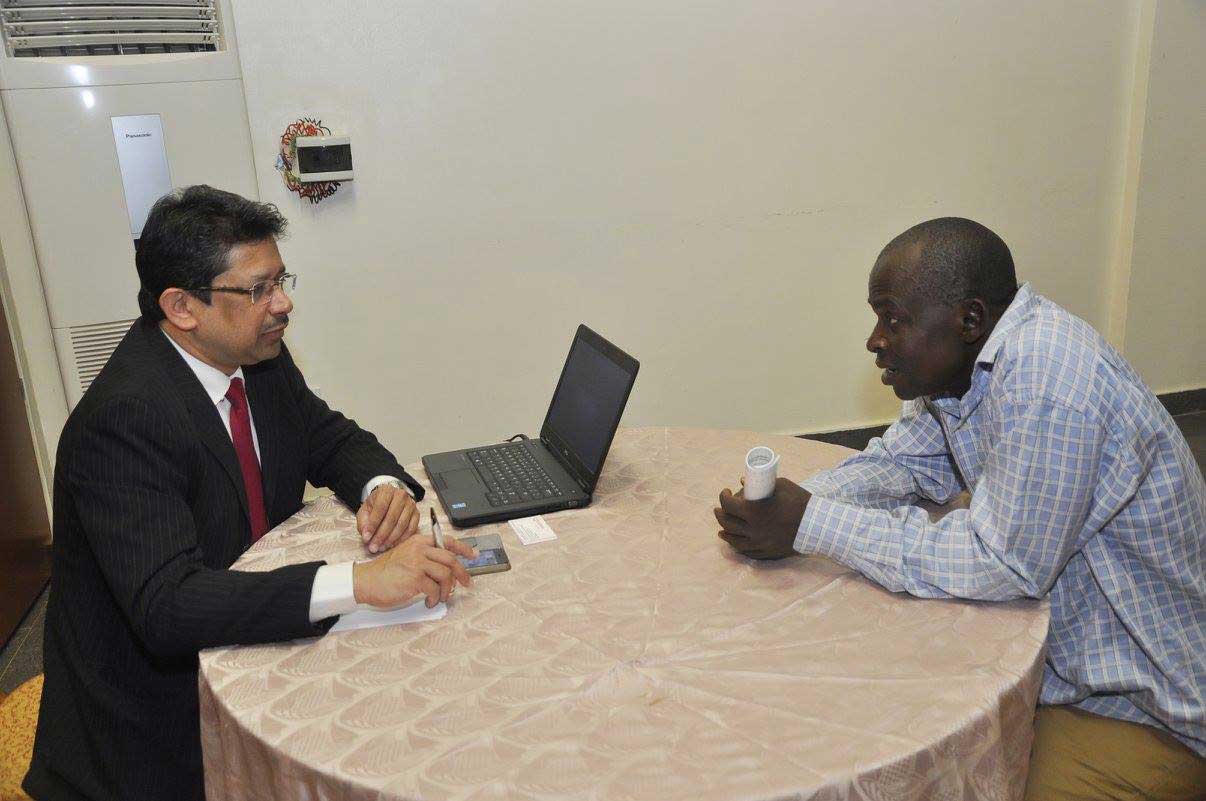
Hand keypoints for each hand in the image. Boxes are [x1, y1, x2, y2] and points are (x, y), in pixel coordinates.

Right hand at [353, 533, 477, 607]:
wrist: (366, 581)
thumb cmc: (385, 572)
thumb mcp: (406, 556)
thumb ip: (424, 557)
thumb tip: (447, 570)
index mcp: (418, 541)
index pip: (447, 540)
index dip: (463, 548)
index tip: (473, 555)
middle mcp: (419, 549)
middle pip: (450, 559)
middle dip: (462, 573)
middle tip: (465, 584)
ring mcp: (417, 563)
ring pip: (446, 575)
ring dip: (447, 590)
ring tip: (440, 597)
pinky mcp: (415, 578)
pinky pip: (435, 589)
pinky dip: (435, 598)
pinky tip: (428, 601)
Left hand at [356, 483, 418, 553]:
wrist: (389, 500)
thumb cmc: (376, 506)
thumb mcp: (365, 511)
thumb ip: (363, 522)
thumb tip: (366, 537)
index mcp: (386, 490)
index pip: (380, 508)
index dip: (373, 524)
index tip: (366, 538)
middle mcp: (401, 495)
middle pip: (392, 518)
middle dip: (381, 535)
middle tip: (374, 547)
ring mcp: (411, 504)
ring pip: (402, 524)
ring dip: (391, 539)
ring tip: (382, 547)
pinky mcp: (417, 514)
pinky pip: (411, 529)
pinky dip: (402, 539)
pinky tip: (393, 545)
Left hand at [714, 477, 810, 559]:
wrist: (817, 524)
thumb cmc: (799, 501)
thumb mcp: (780, 485)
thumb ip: (760, 483)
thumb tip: (742, 482)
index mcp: (754, 511)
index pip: (728, 504)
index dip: (723, 496)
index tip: (726, 492)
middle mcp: (753, 529)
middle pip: (727, 523)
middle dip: (720, 513)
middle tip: (720, 508)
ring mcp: (760, 543)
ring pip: (733, 540)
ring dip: (725, 532)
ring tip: (722, 527)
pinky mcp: (767, 552)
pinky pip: (746, 551)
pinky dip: (737, 545)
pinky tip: (734, 541)